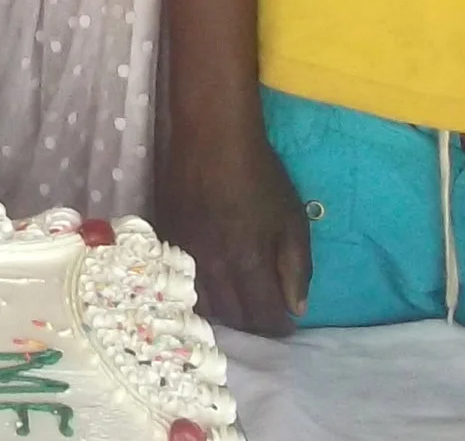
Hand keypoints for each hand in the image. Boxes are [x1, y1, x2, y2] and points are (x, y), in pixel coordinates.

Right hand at [160, 133, 309, 335]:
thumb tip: (296, 308)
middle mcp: (211, 266)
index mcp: (246, 261)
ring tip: (239, 306)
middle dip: (253, 324)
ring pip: (203, 304)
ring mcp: (184, 254)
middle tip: (265, 317)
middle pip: (232, 317)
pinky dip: (201, 291)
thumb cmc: (259, 174)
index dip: (278, 327)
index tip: (287, 326)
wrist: (211, 136)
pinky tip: (212, 285)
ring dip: (225, 312)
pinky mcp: (167, 240)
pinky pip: (183, 280)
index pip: (262, 315)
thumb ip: (296, 266)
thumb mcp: (291, 218)